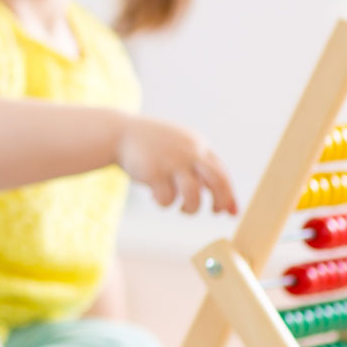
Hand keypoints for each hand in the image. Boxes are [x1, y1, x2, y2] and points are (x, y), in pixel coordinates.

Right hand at [115, 115, 237, 214]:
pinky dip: (164, 203)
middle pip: (218, 181)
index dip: (229, 195)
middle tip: (214, 213)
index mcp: (197, 146)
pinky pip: (167, 199)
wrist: (118, 133)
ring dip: (191, 209)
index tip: (228, 212)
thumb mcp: (178, 149)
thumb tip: (216, 197)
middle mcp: (189, 152)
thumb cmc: (150, 146)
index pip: (222, 173)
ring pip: (194, 195)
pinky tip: (156, 196)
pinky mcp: (154, 172)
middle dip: (220, 202)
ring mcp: (171, 162)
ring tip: (183, 208)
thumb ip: (196, 167)